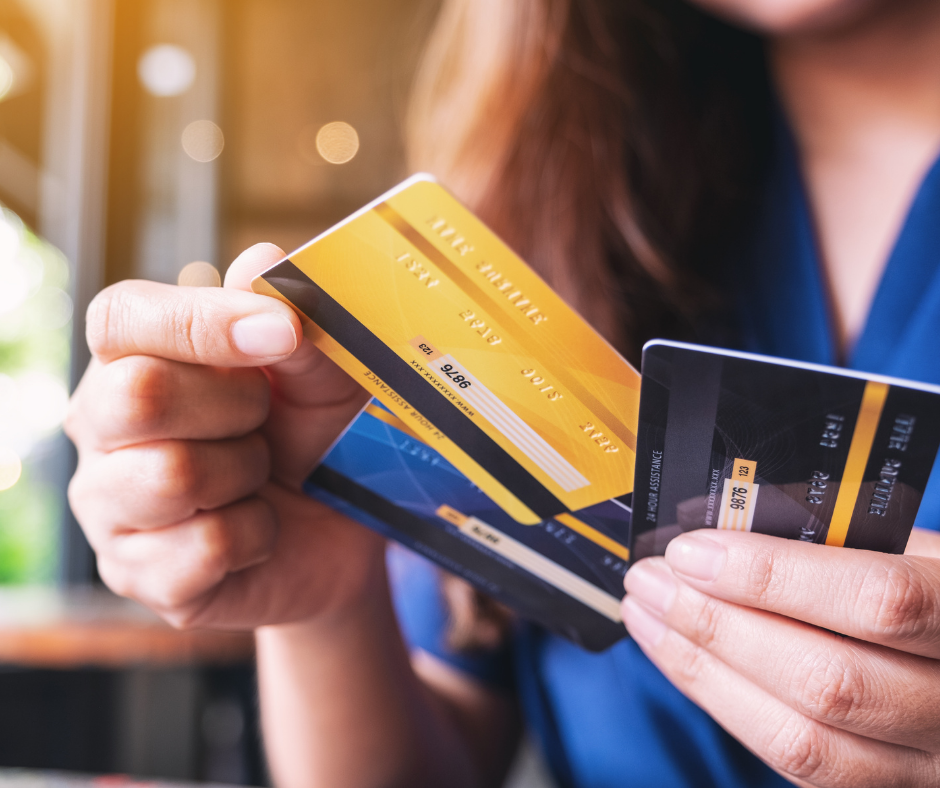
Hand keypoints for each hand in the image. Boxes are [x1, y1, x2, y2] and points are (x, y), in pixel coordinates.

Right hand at [66, 244, 381, 628]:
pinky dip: (255, 537)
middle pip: (137, 396)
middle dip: (235, 408)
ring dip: (247, 475)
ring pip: (170, 476)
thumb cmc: (318, 435)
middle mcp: (103, 427)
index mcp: (136, 358)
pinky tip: (259, 531)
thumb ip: (296, 322)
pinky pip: (203, 549)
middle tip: (266, 420)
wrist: (339, 529)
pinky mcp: (137, 574)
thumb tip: (260, 264)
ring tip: (261, 477)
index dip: (202, 322)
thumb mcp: (325, 374)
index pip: (121, 317)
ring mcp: (109, 505)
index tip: (281, 335)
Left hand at [622, 527, 939, 786]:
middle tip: (650, 581)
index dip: (773, 577)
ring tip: (648, 617)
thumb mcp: (911, 546)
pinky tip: (682, 660)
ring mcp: (928, 761)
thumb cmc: (932, 587)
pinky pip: (795, 763)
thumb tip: (728, 522)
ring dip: (703, 672)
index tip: (693, 552)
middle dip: (715, 626)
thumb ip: (839, 538)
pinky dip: (724, 706)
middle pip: (826, 682)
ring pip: (802, 740)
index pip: (877, 601)